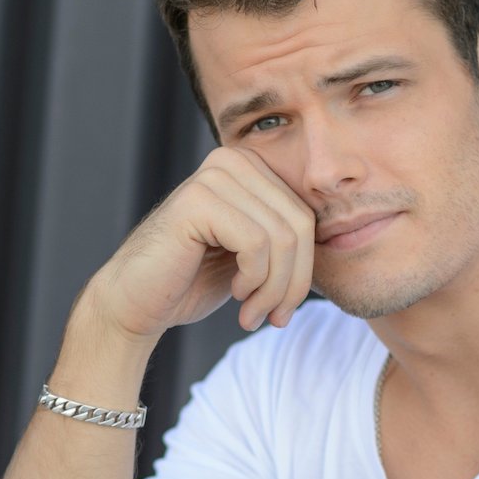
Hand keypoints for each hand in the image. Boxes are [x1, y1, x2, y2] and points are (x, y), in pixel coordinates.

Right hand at [86, 145, 315, 340]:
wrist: (135, 303)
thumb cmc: (193, 281)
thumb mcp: (254, 257)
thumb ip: (288, 239)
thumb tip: (342, 237)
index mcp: (250, 168)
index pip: (307, 216)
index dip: (305, 270)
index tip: (282, 307)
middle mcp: (233, 161)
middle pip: (301, 225)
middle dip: (294, 283)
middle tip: (272, 317)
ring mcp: (214, 176)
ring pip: (284, 237)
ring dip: (274, 289)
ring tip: (253, 313)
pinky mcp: (198, 200)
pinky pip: (257, 244)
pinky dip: (255, 281)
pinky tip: (235, 297)